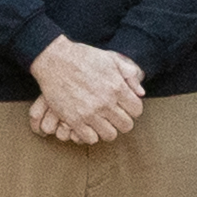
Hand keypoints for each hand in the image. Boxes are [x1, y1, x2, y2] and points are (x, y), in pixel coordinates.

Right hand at [26, 36, 146, 148]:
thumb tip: (141, 93)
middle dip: (122, 121)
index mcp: (117, 87)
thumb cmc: (83, 57)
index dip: (132, 109)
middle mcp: (105, 102)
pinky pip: (90, 139)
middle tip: (113, 115)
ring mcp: (89, 113)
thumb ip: (129, 75)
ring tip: (101, 121)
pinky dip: (90, 134)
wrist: (55, 59)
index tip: (124, 106)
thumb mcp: (111, 59)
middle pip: (126, 125)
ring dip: (107, 129)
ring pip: (110, 135)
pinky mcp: (73, 120)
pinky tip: (88, 125)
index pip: (136, 110)